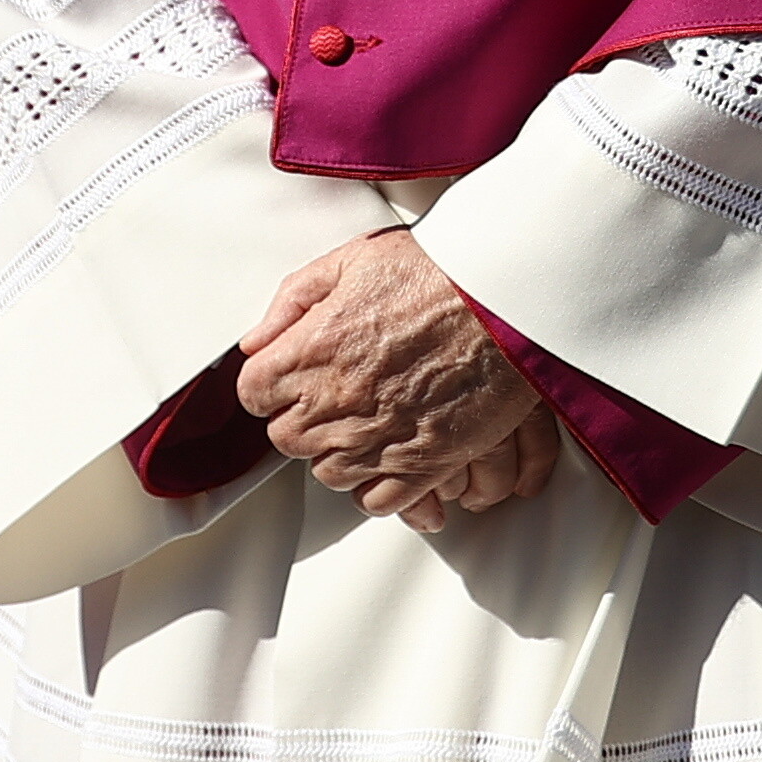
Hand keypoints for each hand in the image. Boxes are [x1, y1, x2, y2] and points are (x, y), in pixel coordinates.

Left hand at [233, 231, 560, 533]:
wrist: (509, 299)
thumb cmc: (439, 272)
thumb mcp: (353, 260)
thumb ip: (293, 300)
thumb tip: (257, 340)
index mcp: (311, 350)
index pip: (252, 393)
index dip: (269, 383)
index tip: (288, 375)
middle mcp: (336, 402)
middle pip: (286, 438)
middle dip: (302, 417)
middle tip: (332, 393)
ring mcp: (377, 439)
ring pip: (328, 473)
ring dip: (339, 450)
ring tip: (367, 420)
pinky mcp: (422, 464)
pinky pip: (377, 501)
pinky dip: (377, 485)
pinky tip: (388, 455)